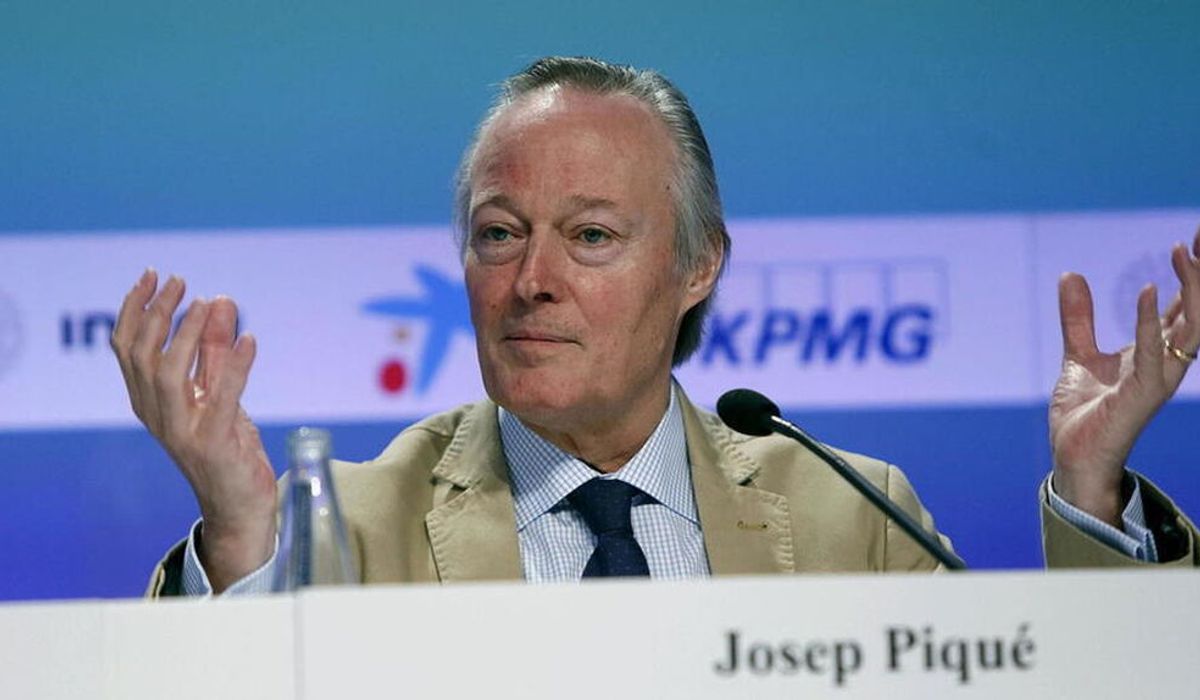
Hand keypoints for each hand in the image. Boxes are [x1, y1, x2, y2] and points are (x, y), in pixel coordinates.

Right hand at [111, 269, 275, 591]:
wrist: (239, 507)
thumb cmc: (228, 448)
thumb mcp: (219, 393)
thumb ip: (215, 351)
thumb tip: (219, 301)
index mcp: (151, 401)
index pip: (127, 348)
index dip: (135, 309)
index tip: (151, 275)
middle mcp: (158, 415)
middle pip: (142, 356)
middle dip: (158, 313)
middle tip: (180, 281)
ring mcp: (182, 432)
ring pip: (168, 375)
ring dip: (186, 335)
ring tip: (207, 303)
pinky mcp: (214, 444)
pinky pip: (223, 399)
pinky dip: (237, 366)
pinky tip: (251, 339)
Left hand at [1050, 231, 1199, 525]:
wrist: (1073, 457)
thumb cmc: (1084, 414)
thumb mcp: (1078, 354)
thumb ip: (1079, 318)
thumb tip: (1070, 274)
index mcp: (1154, 352)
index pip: (1183, 304)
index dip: (1191, 271)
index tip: (1194, 236)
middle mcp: (1164, 362)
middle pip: (1197, 309)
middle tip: (1199, 233)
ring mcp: (1158, 377)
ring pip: (1192, 327)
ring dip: (1191, 289)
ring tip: (1185, 250)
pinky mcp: (1142, 394)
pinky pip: (1154, 352)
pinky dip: (1152, 321)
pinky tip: (1150, 291)